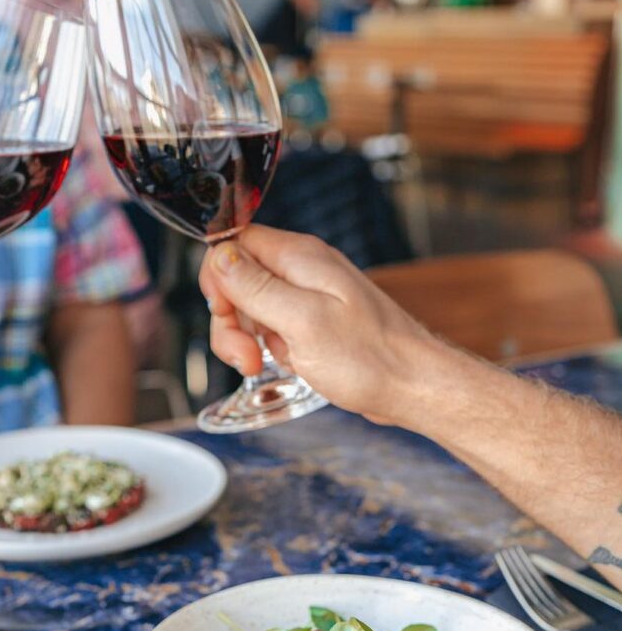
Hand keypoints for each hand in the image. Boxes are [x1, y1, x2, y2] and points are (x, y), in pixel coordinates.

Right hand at [199, 225, 442, 426]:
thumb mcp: (302, 321)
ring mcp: (308, 297)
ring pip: (252, 309)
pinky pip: (274, 329)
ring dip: (249, 340)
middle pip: (237, 280)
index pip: (234, 243)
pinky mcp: (314, 323)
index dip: (218, 278)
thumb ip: (257, 287)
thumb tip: (219, 255)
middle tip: (245, 355)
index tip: (225, 313)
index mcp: (300, 258)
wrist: (413, 386)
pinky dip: (272, 350)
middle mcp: (302, 271)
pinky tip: (292, 364)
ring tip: (268, 364)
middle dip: (231, 320)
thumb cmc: (370, 358)